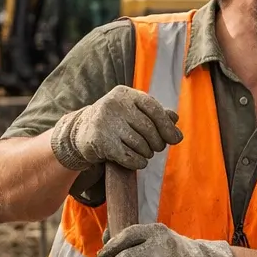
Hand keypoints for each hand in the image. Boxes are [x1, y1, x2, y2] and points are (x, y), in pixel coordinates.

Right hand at [50, 85, 182, 171]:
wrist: (82, 132)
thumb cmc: (116, 122)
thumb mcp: (134, 112)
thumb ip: (157, 114)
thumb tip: (175, 123)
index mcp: (124, 94)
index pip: (153, 108)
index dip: (167, 125)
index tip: (175, 139)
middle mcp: (113, 104)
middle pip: (149, 129)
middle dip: (158, 142)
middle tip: (156, 147)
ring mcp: (104, 122)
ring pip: (141, 145)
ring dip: (147, 153)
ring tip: (143, 151)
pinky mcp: (100, 142)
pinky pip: (130, 157)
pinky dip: (138, 162)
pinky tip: (137, 160)